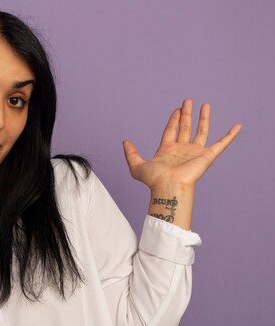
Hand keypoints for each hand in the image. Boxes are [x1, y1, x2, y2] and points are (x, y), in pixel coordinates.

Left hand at [122, 98, 241, 188]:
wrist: (169, 186)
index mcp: (167, 150)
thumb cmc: (154, 180)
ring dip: (203, 118)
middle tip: (187, 101)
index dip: (173, 120)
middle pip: (185, 128)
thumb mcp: (137, 166)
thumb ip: (131, 154)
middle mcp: (182, 150)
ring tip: (205, 105)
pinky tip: (237, 126)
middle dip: (186, 114)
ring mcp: (195, 152)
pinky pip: (221, 143)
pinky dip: (230, 135)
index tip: (177, 109)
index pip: (171, 131)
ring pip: (201, 131)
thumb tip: (125, 142)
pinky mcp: (207, 156)